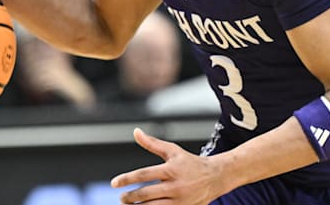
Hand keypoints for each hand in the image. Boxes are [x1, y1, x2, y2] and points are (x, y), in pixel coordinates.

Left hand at [111, 128, 226, 204]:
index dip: (127, 179)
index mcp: (171, 169)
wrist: (216, 177)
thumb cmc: (190, 162)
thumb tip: (135, 131)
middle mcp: (175, 186)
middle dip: (129, 198)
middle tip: (121, 198)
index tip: (114, 183)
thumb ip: (152, 143)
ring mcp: (179, 201)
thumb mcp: (173, 150)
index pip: (144, 174)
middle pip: (146, 194)